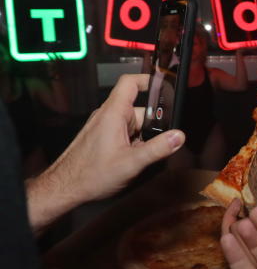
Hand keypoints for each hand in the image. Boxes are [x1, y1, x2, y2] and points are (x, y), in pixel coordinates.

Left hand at [27, 74, 184, 231]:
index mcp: (113, 114)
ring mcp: (104, 126)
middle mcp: (108, 116)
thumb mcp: (131, 163)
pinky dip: (134, 144)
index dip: (147, 81)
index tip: (164, 88)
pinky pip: (125, 133)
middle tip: (161, 143)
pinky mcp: (102, 137)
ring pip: (133, 124)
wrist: (64, 188)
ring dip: (143, 138)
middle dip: (153, 126)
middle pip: (139, 110)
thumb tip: (179, 136)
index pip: (129, 83)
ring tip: (142, 157)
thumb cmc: (91, 175)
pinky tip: (133, 160)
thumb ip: (157, 148)